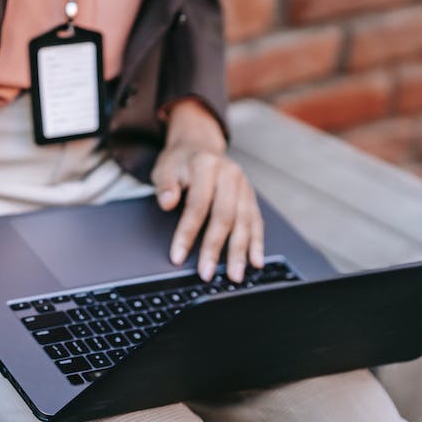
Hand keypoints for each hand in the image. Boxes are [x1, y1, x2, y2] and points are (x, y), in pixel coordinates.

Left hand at [151, 99, 263, 282]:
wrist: (199, 146)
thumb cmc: (179, 162)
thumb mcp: (165, 168)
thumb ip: (165, 185)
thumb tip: (167, 202)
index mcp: (206, 165)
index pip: (197, 205)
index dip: (187, 233)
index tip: (178, 256)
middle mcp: (230, 174)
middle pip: (224, 216)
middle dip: (214, 248)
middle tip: (206, 273)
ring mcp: (244, 185)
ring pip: (244, 222)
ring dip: (239, 251)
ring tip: (234, 275)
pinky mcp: (251, 196)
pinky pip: (256, 221)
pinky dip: (257, 243)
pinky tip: (256, 261)